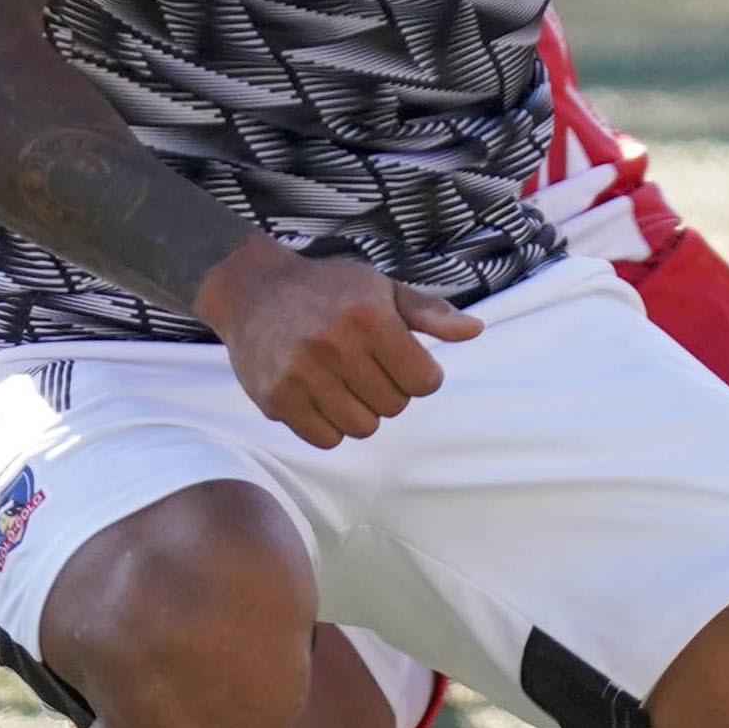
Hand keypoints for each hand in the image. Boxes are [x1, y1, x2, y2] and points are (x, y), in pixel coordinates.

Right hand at [196, 237, 483, 448]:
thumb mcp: (382, 288)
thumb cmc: (327, 289)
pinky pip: (326, 439)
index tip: (398, 359)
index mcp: (369, 316)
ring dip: (360, 411)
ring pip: (362, 428)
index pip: (425, 382)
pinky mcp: (277, 398)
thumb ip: (431, 313)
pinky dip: (329, 426)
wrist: (253, 289)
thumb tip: (475, 331)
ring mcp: (303, 373)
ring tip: (343, 382)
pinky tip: (320, 397)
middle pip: (395, 406)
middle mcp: (336, 344)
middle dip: (388, 391)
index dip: (418, 375)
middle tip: (364, 367)